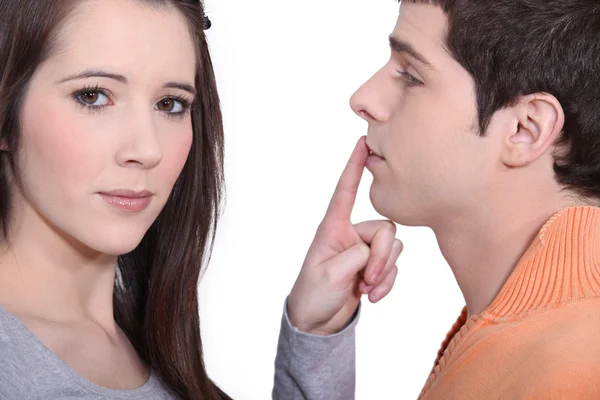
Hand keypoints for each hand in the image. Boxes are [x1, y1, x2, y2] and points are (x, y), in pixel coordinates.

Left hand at [288, 136, 402, 335]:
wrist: (318, 322)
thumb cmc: (313, 294)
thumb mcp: (330, 274)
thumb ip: (356, 256)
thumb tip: (374, 248)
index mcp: (333, 227)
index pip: (345, 191)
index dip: (354, 167)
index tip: (363, 142)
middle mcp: (352, 234)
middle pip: (385, 228)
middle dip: (382, 256)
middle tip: (368, 279)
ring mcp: (365, 250)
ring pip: (394, 247)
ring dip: (385, 271)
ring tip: (367, 289)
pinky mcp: (374, 266)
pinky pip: (394, 266)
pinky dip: (388, 282)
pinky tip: (373, 296)